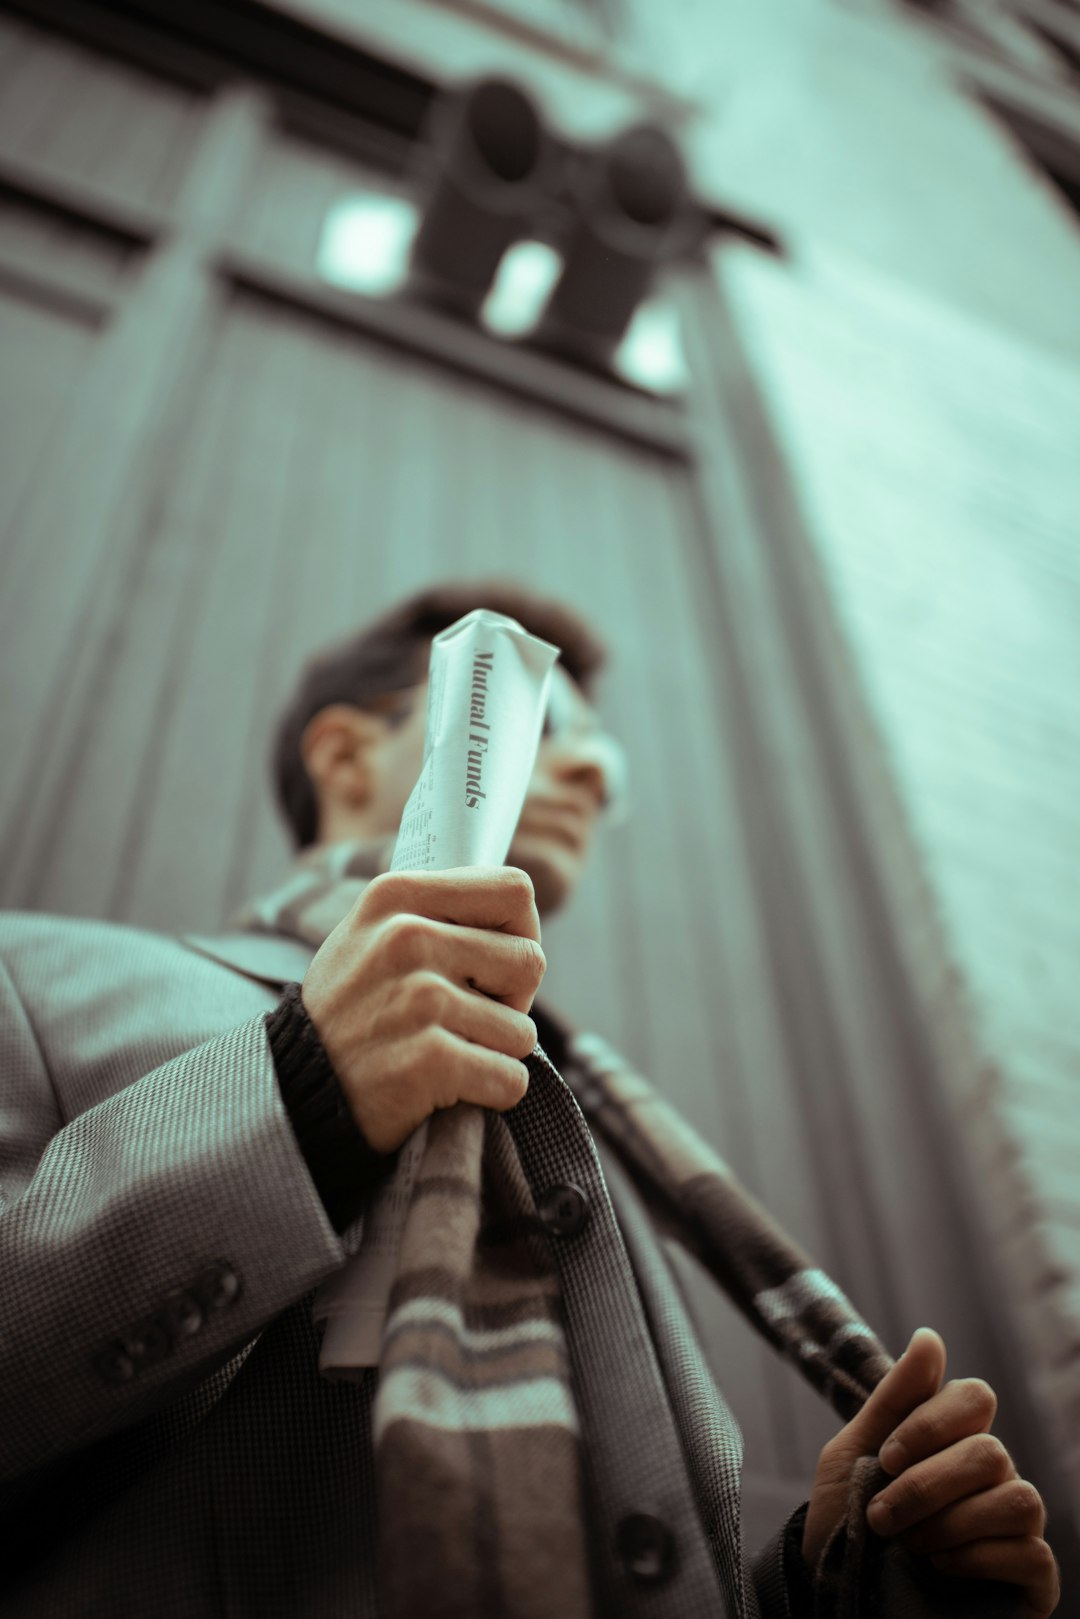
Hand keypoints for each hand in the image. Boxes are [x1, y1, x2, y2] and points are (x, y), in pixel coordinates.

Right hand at [301, 866, 544, 1152]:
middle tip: (463, 1019)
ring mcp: (420, 999)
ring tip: (442, 1052)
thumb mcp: (372, 933)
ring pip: (523, 1031)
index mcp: (397, 895)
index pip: (514, 891)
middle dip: (512, 1001)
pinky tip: (446, 1088)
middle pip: (530, 961)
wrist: (295, 1089)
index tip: (493, 964)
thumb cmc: (352, 1010)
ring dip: (495, 1053)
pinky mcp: (430, 1060)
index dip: (520, 933)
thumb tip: (520, 907)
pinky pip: (511, 1080)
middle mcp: (408, 938)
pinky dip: (490, 1094)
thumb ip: (437, 911)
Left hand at [803, 1328, 1058, 1616]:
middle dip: (927, 1483)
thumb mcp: (853, 1455)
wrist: (836, 1600)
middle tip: (883, 1515)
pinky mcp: (1031, 1577)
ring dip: (951, 1521)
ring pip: (1019, 1497)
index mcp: (953, 1441)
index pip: (975, 1397)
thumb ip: (893, 1399)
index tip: (885, 1458)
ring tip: (909, 1545)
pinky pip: (1032, 1551)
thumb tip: (930, 1337)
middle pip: (989, 1450)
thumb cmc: (846, 1525)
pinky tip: (941, 1568)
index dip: (929, 1423)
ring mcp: (1016, 1527)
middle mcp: (993, 1478)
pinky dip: (978, 1557)